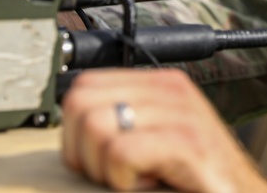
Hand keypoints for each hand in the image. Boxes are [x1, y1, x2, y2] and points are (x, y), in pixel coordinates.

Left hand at [61, 68, 266, 191]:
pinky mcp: (189, 143)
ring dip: (104, 168)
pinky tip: (149, 185)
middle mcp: (171, 89)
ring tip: (136, 179)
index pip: (83, 86)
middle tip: (116, 174)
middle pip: (80, 103)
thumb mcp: (156, 141)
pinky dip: (123, 180)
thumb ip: (124, 124)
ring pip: (95, 126)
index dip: (74, 134)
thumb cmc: (194, 180)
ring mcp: (183, 112)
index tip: (101, 162)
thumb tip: (72, 125)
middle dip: (83, 151)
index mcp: (161, 83)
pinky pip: (122, 152)